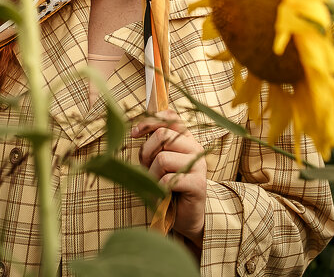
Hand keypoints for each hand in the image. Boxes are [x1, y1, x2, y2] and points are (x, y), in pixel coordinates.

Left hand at [133, 110, 206, 248]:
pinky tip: (165, 194)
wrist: (185, 217)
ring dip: (152, 175)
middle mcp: (195, 148)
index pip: (171, 117)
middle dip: (147, 153)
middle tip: (148, 169)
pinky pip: (168, 180)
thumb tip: (136, 130)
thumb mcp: (158, 161)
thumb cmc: (168, 187)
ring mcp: (199, 165)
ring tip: (158, 184)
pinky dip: (160, 188)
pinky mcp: (198, 184)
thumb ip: (154, 145)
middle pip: (163, 136)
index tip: (134, 133)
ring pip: (163, 158)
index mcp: (186, 139)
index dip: (150, 121)